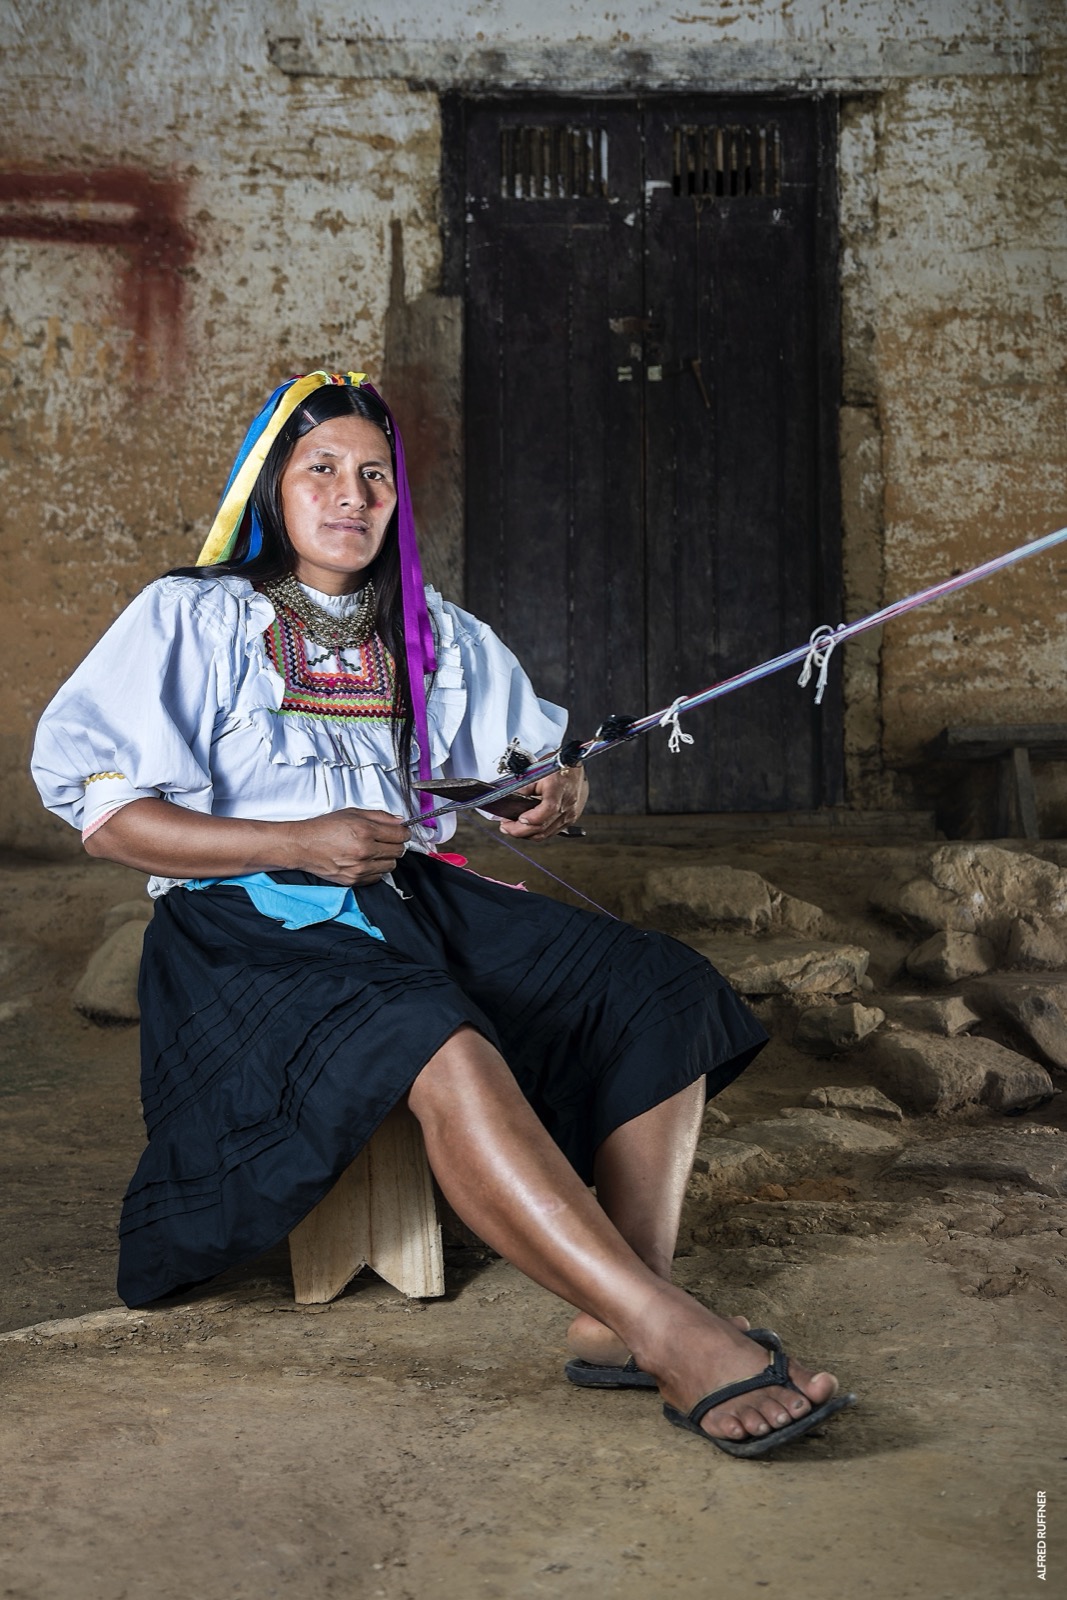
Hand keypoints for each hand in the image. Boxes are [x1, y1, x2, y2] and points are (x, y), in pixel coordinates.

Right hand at [288, 808, 410, 884]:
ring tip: (374, 851)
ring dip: (387, 858)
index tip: (402, 832)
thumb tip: (399, 821)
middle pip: (398, 852)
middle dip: (396, 844)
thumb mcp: (352, 813)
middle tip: (387, 840)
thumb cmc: (324, 828)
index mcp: (365, 831)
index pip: (400, 835)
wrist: (303, 846)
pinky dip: (376, 870)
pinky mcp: (354, 880)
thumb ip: (379, 816)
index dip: (404, 833)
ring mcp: (360, 868)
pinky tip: (366, 861)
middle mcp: (364, 851)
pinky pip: (378, 877)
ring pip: (391, 866)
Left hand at [498, 766, 588, 841]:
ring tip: (513, 828)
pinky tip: (527, 827)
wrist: (574, 766)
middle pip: (543, 827)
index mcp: (559, 789)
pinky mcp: (570, 819)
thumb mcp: (536, 772)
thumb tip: (509, 801)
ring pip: (545, 834)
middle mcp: (567, 804)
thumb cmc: (556, 766)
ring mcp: (570, 814)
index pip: (548, 809)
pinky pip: (551, 832)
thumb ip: (522, 788)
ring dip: (527, 834)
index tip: (516, 819)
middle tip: (505, 827)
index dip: (531, 818)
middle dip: (520, 831)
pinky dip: (537, 832)